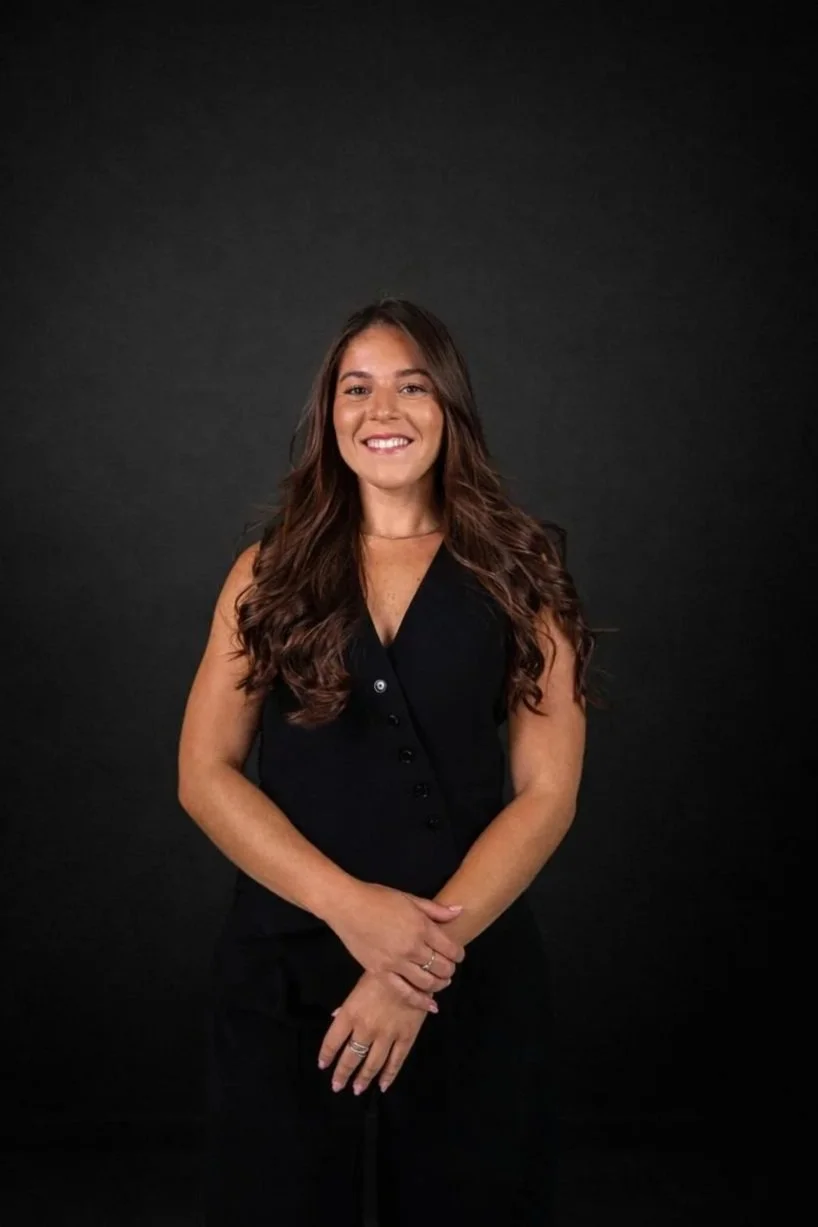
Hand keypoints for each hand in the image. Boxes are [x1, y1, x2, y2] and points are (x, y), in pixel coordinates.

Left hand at [318, 970, 428, 1094]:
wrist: (414, 971)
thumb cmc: (383, 973)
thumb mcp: (359, 985)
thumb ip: (347, 1005)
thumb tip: (334, 1017)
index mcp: (351, 1013)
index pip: (333, 1041)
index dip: (326, 1055)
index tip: (323, 1065)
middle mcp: (366, 1028)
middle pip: (351, 1057)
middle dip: (342, 1073)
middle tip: (337, 1086)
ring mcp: (387, 1036)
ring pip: (372, 1064)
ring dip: (363, 1078)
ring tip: (357, 1089)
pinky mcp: (406, 1038)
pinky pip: (396, 1062)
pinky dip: (389, 1076)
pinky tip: (383, 1085)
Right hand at [325, 881, 466, 995]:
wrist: (347, 906)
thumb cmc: (378, 898)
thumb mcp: (410, 898)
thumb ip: (436, 909)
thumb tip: (459, 911)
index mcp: (421, 927)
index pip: (450, 949)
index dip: (458, 954)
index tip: (457, 955)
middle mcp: (411, 947)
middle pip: (441, 967)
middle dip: (450, 970)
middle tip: (449, 968)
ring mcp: (395, 962)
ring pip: (427, 982)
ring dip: (439, 985)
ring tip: (441, 982)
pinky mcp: (380, 973)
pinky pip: (404, 992)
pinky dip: (420, 1001)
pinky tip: (430, 1005)